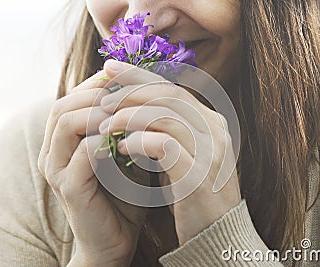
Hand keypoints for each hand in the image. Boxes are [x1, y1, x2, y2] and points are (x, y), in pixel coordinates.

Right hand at [37, 71, 147, 266]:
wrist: (117, 240)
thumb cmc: (124, 196)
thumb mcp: (126, 154)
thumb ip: (126, 127)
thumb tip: (142, 91)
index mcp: (64, 141)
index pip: (72, 98)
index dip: (98, 84)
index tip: (127, 78)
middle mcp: (53, 152)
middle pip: (64, 104)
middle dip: (97, 93)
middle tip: (128, 92)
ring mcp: (57, 170)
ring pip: (66, 121)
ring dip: (99, 112)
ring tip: (127, 114)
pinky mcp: (69, 188)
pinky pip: (82, 153)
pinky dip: (104, 141)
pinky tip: (127, 141)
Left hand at [100, 60, 241, 244]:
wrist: (216, 235)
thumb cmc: (193, 195)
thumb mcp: (183, 156)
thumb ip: (166, 130)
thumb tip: (132, 109)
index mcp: (211, 122)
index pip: (172, 88)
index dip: (140, 76)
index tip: (110, 69)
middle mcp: (215, 130)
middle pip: (168, 94)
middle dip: (131, 89)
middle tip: (102, 93)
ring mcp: (210, 151)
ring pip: (165, 115)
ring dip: (129, 116)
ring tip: (105, 122)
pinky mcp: (197, 174)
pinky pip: (163, 145)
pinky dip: (137, 142)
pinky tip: (120, 147)